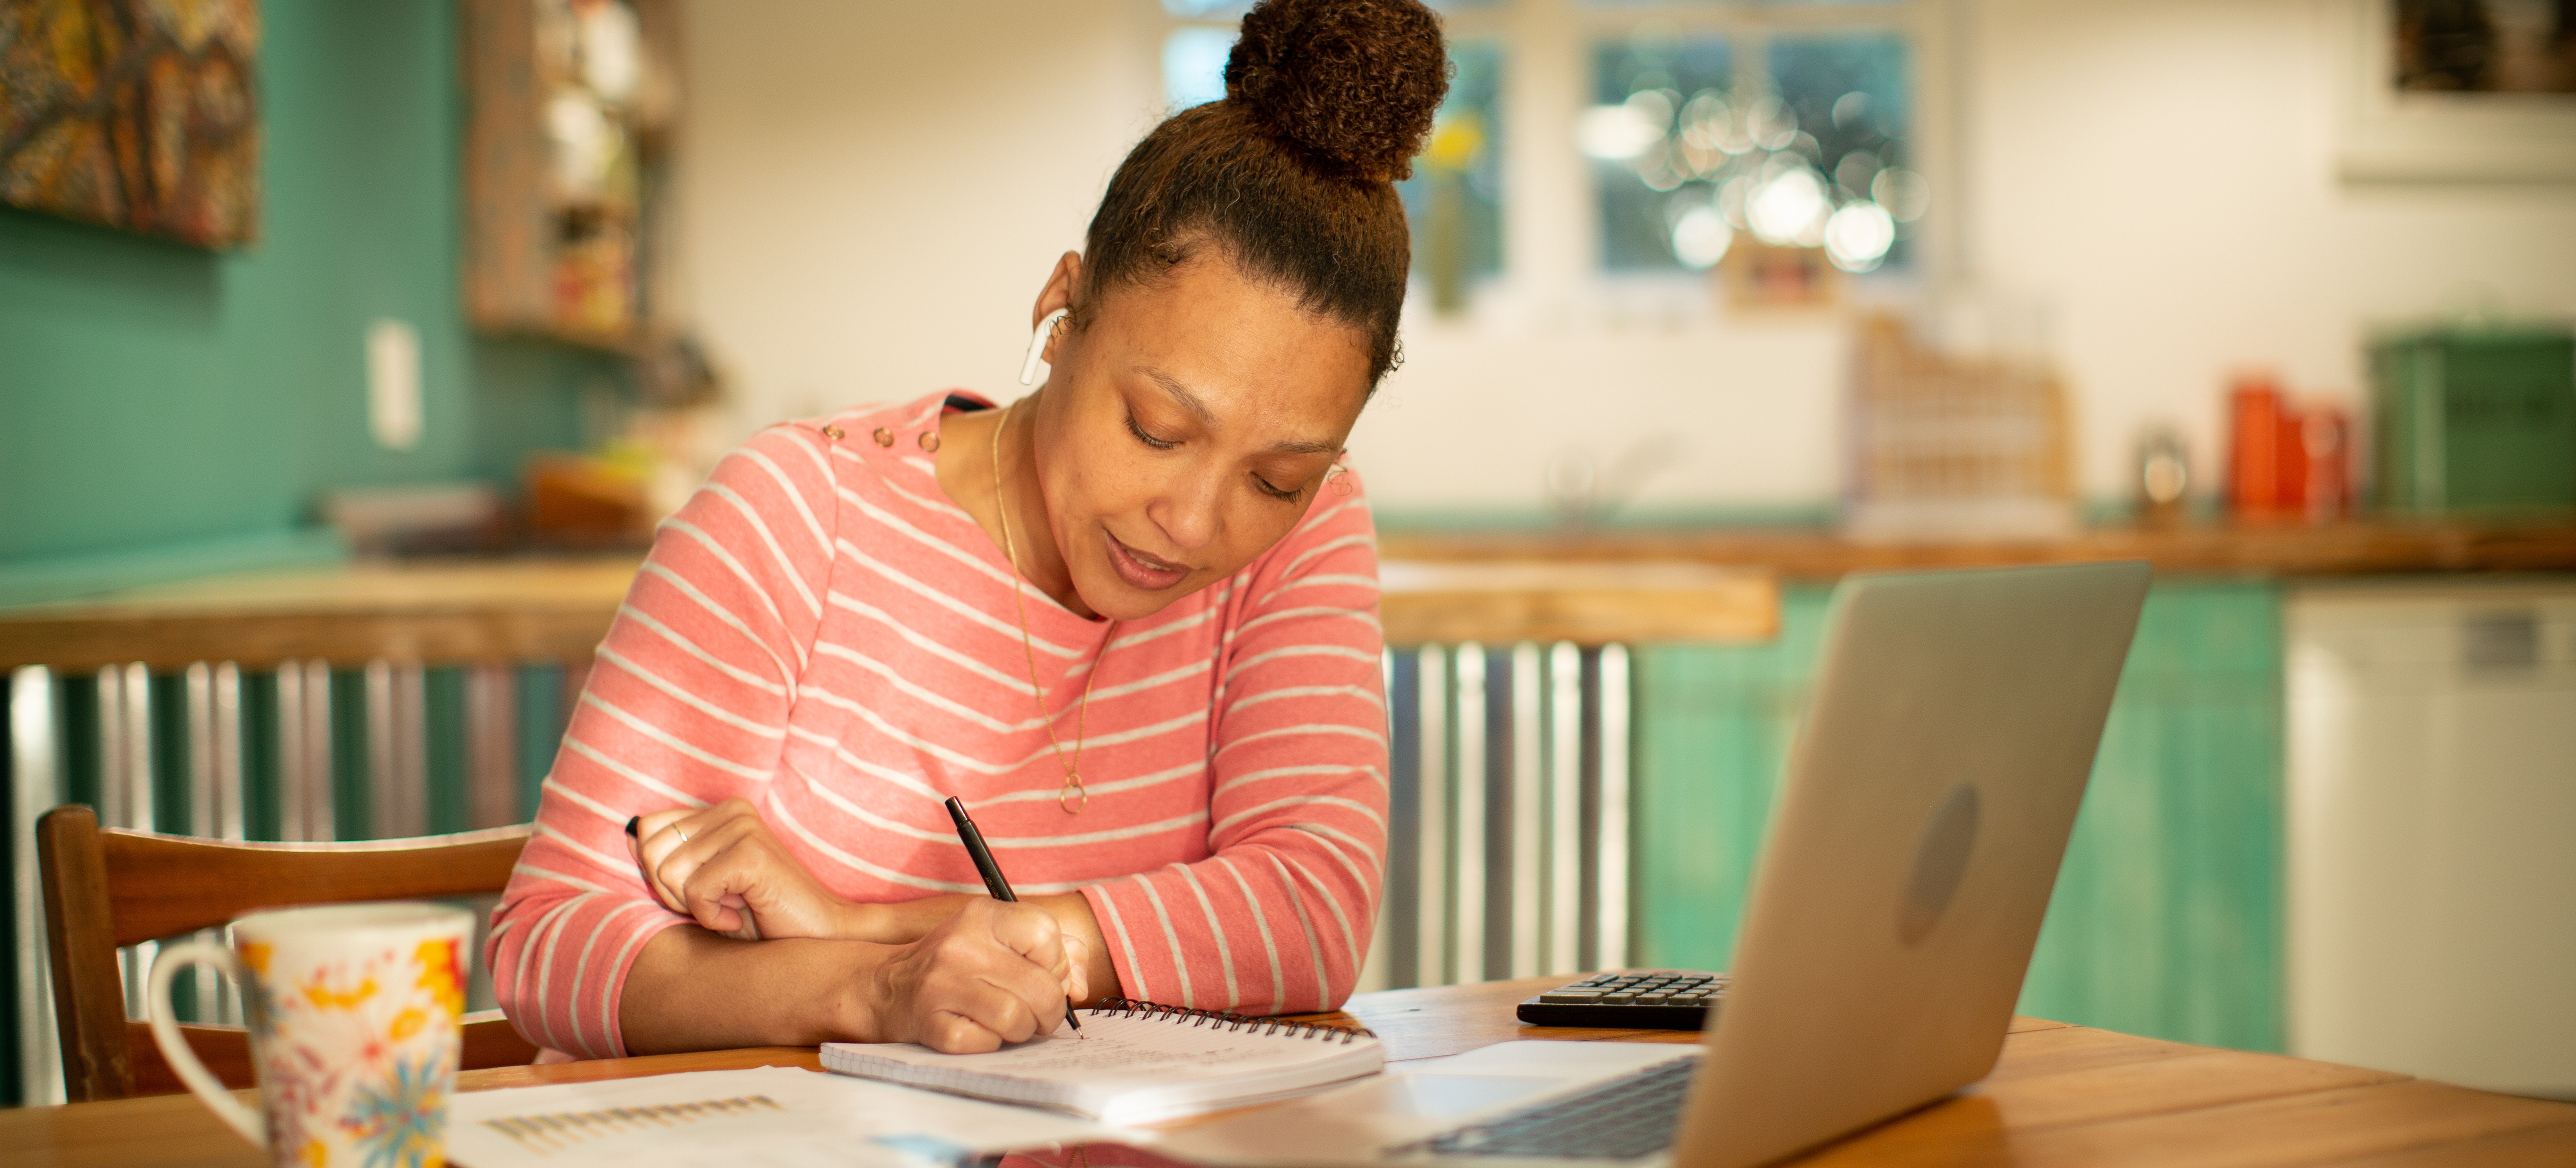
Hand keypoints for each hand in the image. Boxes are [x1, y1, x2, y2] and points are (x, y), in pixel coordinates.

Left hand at [630, 799, 857, 940]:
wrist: (819, 937)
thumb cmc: (761, 918)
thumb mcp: (702, 887)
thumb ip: (668, 858)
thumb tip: (629, 834)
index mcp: (720, 811)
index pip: (649, 829)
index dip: (662, 876)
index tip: (703, 893)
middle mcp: (732, 810)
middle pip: (651, 850)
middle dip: (673, 892)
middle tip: (716, 903)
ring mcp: (743, 828)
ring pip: (668, 873)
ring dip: (695, 906)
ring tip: (732, 907)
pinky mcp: (751, 853)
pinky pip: (694, 891)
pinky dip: (712, 916)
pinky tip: (741, 915)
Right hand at [870, 898, 1088, 1052]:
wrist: (886, 987)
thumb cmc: (955, 965)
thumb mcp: (998, 939)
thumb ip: (1053, 951)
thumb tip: (1080, 986)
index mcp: (983, 917)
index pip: (1046, 933)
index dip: (1056, 963)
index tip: (1042, 974)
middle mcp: (962, 946)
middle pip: (1041, 987)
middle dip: (1049, 1010)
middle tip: (1036, 1014)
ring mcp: (942, 985)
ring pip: (1017, 1019)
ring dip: (1021, 1031)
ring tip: (1007, 1024)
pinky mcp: (931, 1023)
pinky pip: (984, 1044)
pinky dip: (989, 1045)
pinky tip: (977, 1032)